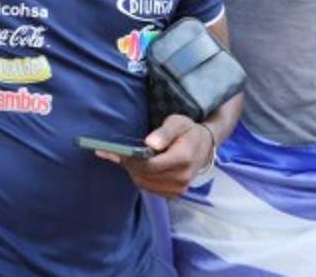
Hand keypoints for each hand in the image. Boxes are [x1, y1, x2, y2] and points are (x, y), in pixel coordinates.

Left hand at [94, 115, 214, 197]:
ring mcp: (179, 188)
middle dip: (128, 163)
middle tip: (113, 152)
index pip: (149, 164)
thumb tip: (150, 143)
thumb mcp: (178, 123)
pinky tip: (137, 166)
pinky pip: (149, 187)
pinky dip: (140, 177)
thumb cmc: (188, 131)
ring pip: (144, 183)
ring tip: (125, 157)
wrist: (204, 146)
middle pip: (144, 175)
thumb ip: (164, 133)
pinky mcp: (174, 194)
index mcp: (183, 159)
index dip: (130, 159)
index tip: (111, 150)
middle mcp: (181, 178)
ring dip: (132, 170)